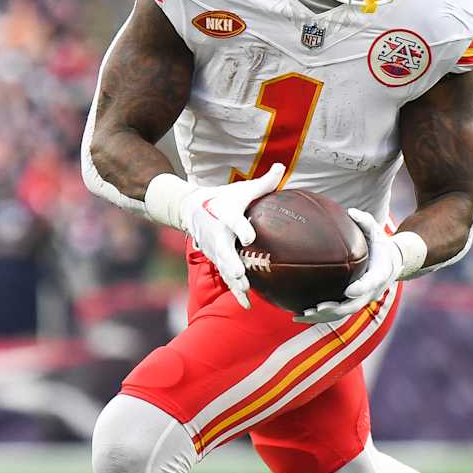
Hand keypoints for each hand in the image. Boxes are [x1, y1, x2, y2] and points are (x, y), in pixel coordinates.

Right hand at [175, 164, 284, 308]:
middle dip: (230, 262)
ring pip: (223, 267)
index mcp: (225, 215)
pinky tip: (247, 305)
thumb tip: (281, 167)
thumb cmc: (224, 198)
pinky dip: (235, 291)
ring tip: (244, 291)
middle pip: (223, 250)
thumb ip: (263, 183)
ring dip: (233, 281)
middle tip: (240, 273)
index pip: (232, 221)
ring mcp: (214, 250)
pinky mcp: (216, 260)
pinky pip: (225, 278)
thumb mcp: (241, 189)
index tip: (250, 237)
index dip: (240, 229)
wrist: (191, 209)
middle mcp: (217, 234)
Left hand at [296, 208, 400, 324]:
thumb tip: (351, 212)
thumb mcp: (376, 231)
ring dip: (322, 317)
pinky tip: (299, 315)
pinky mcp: (352, 302)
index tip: (348, 291)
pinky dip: (320, 317)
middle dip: (335, 309)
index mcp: (379, 273)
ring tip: (301, 315)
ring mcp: (362, 299)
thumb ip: (365, 222)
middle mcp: (371, 291)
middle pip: (353, 305)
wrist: (392, 262)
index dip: (361, 289)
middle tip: (317, 308)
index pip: (371, 283)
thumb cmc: (380, 244)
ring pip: (342, 313)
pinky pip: (336, 313)